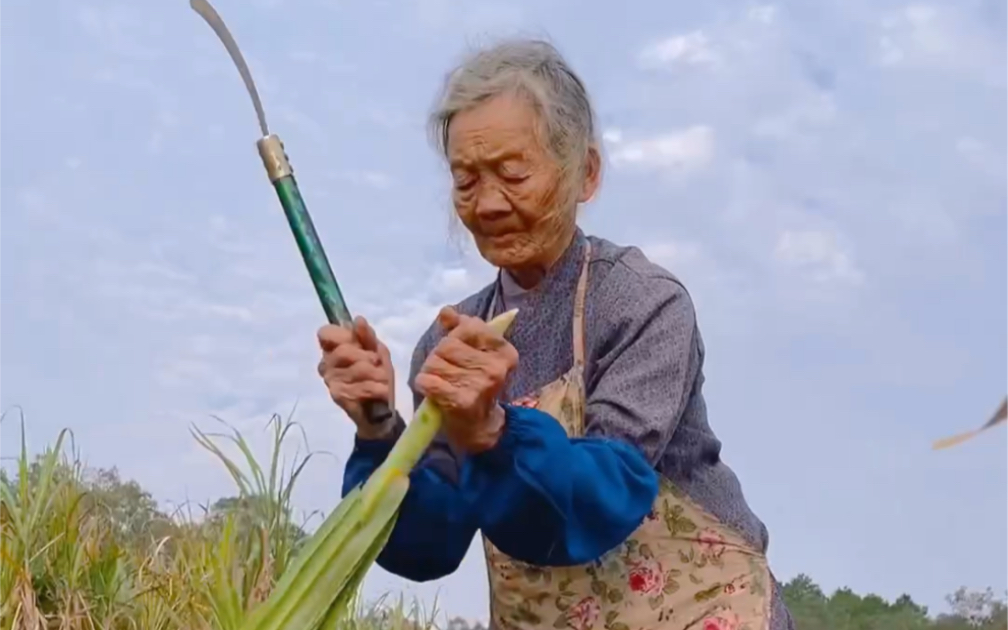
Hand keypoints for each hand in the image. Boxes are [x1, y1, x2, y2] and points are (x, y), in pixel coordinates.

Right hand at [317, 316, 394, 437]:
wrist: (381, 409)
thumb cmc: (377, 375)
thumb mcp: (377, 351)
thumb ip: (367, 336)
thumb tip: (358, 320)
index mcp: (332, 349)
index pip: (325, 332)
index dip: (344, 335)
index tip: (359, 343)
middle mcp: (326, 364)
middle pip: (344, 351)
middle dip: (367, 357)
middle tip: (376, 364)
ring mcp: (331, 381)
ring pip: (358, 368)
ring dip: (377, 374)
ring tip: (381, 379)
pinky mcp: (339, 396)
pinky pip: (363, 385)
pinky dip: (377, 387)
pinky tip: (380, 391)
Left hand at [414, 306, 518, 453]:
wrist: (479, 427)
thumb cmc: (475, 385)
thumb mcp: (475, 354)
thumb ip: (462, 329)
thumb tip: (446, 311)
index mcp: (505, 352)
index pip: (470, 327)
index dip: (456, 337)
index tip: (459, 353)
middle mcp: (496, 367)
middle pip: (448, 345)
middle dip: (439, 356)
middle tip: (445, 371)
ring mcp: (480, 385)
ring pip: (435, 362)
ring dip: (430, 371)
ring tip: (439, 382)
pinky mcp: (462, 401)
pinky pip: (429, 380)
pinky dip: (424, 383)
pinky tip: (432, 390)